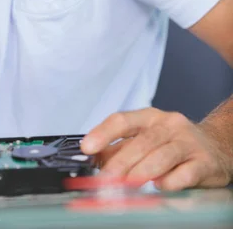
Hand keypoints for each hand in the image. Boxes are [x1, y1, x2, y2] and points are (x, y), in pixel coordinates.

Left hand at [80, 107, 231, 189]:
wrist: (217, 146)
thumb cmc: (174, 143)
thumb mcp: (147, 138)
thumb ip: (121, 148)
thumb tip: (94, 158)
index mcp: (150, 117)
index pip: (123, 120)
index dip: (103, 133)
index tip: (86, 147)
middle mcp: (169, 125)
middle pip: (141, 142)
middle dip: (119, 163)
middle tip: (104, 180)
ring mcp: (188, 142)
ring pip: (161, 156)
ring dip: (140, 173)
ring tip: (125, 186)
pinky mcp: (204, 162)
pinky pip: (184, 173)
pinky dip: (170, 182)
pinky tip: (160, 187)